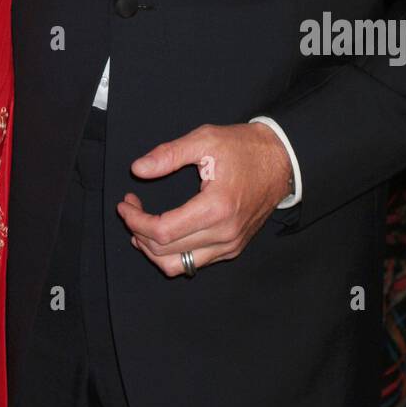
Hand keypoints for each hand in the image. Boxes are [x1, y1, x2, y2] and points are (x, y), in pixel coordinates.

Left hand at [117, 121, 292, 276]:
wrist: (280, 161)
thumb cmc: (243, 148)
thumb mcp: (205, 140)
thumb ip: (169, 154)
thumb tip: (138, 169)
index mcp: (216, 208)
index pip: (163, 231)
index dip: (136, 220)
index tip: (125, 203)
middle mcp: (225, 234)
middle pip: (166, 252)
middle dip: (139, 231)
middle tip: (130, 209)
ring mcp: (230, 245)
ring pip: (180, 266)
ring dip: (153, 250)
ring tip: (140, 226)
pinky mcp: (233, 248)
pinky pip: (196, 262)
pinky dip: (173, 253)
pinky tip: (163, 233)